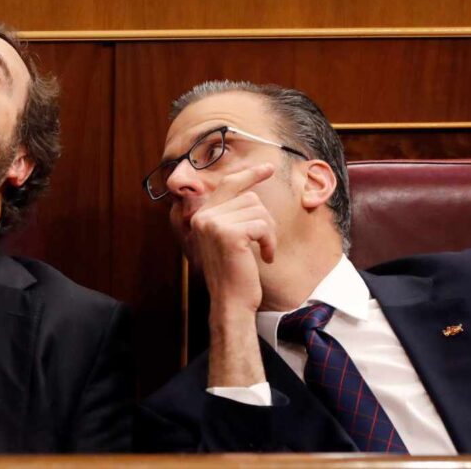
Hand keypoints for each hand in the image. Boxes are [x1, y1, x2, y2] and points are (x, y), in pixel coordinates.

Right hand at [189, 163, 276, 316]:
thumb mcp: (228, 239)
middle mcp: (203, 216)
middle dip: (265, 220)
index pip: (228, 185)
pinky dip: (269, 241)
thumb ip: (231, 215)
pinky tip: (265, 257)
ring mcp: (214, 224)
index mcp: (201, 216)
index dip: (249, 175)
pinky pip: (262, 225)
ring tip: (263, 251)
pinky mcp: (229, 234)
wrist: (230, 302)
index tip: (267, 168)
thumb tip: (251, 190)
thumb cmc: (234, 274)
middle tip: (265, 242)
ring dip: (268, 232)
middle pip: (250, 198)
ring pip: (258, 210)